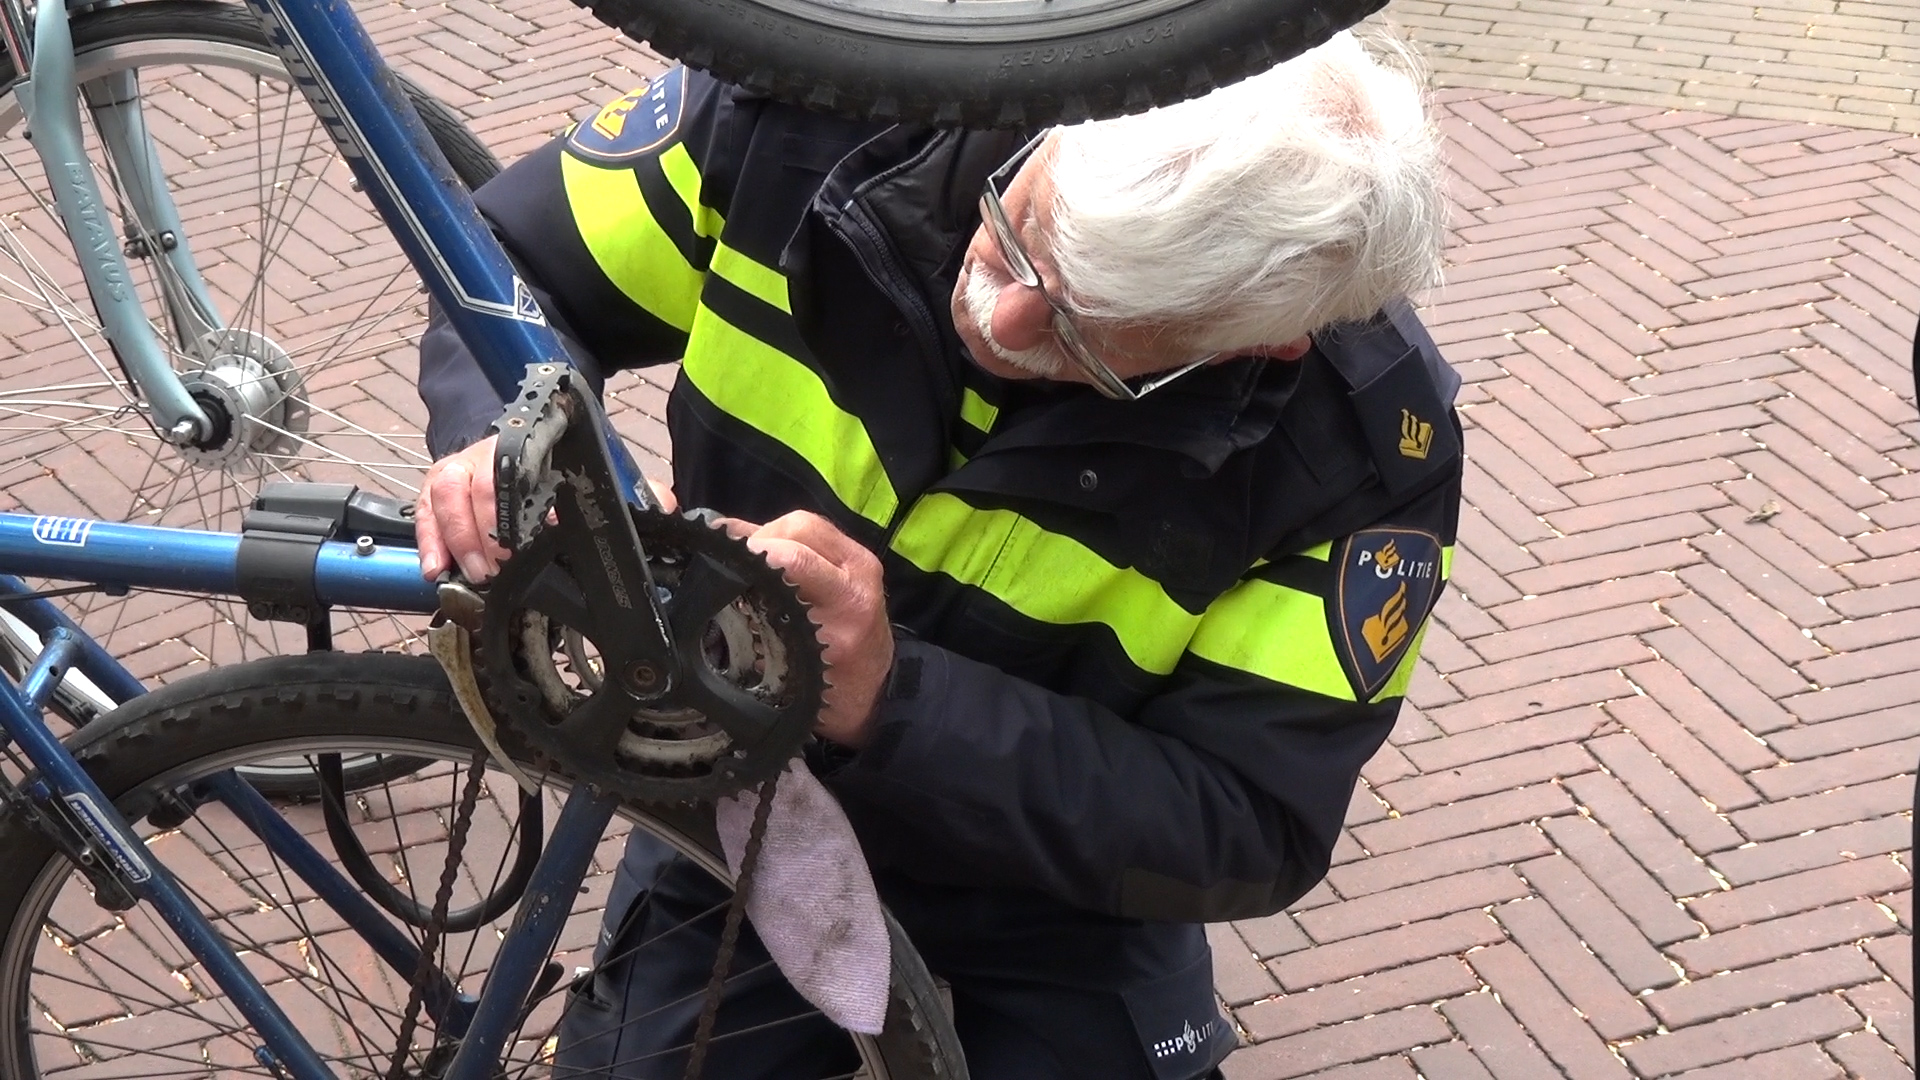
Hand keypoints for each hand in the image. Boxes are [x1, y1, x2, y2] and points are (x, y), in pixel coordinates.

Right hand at [415, 432, 675, 581]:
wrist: (526, 449)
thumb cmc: (565, 474)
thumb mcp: (604, 477)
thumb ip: (636, 490)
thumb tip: (666, 505)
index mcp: (541, 450)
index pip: (534, 471)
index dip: (536, 508)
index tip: (546, 538)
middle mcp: (497, 453)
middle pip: (484, 482)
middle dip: (492, 528)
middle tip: (504, 568)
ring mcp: (465, 466)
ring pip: (449, 492)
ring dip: (461, 537)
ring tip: (478, 574)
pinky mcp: (439, 485)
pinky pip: (424, 506)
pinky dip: (428, 539)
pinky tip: (436, 569)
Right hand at [725, 511, 890, 748]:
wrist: (873, 693)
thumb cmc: (831, 689)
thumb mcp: (792, 666)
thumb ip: (760, 623)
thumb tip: (716, 585)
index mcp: (847, 603)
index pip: (796, 558)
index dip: (754, 553)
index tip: (724, 565)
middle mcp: (859, 574)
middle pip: (799, 526)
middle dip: (758, 537)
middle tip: (732, 561)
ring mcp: (860, 561)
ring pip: (805, 522)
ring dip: (769, 534)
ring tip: (746, 559)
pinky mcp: (856, 556)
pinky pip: (813, 531)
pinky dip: (783, 537)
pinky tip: (763, 555)